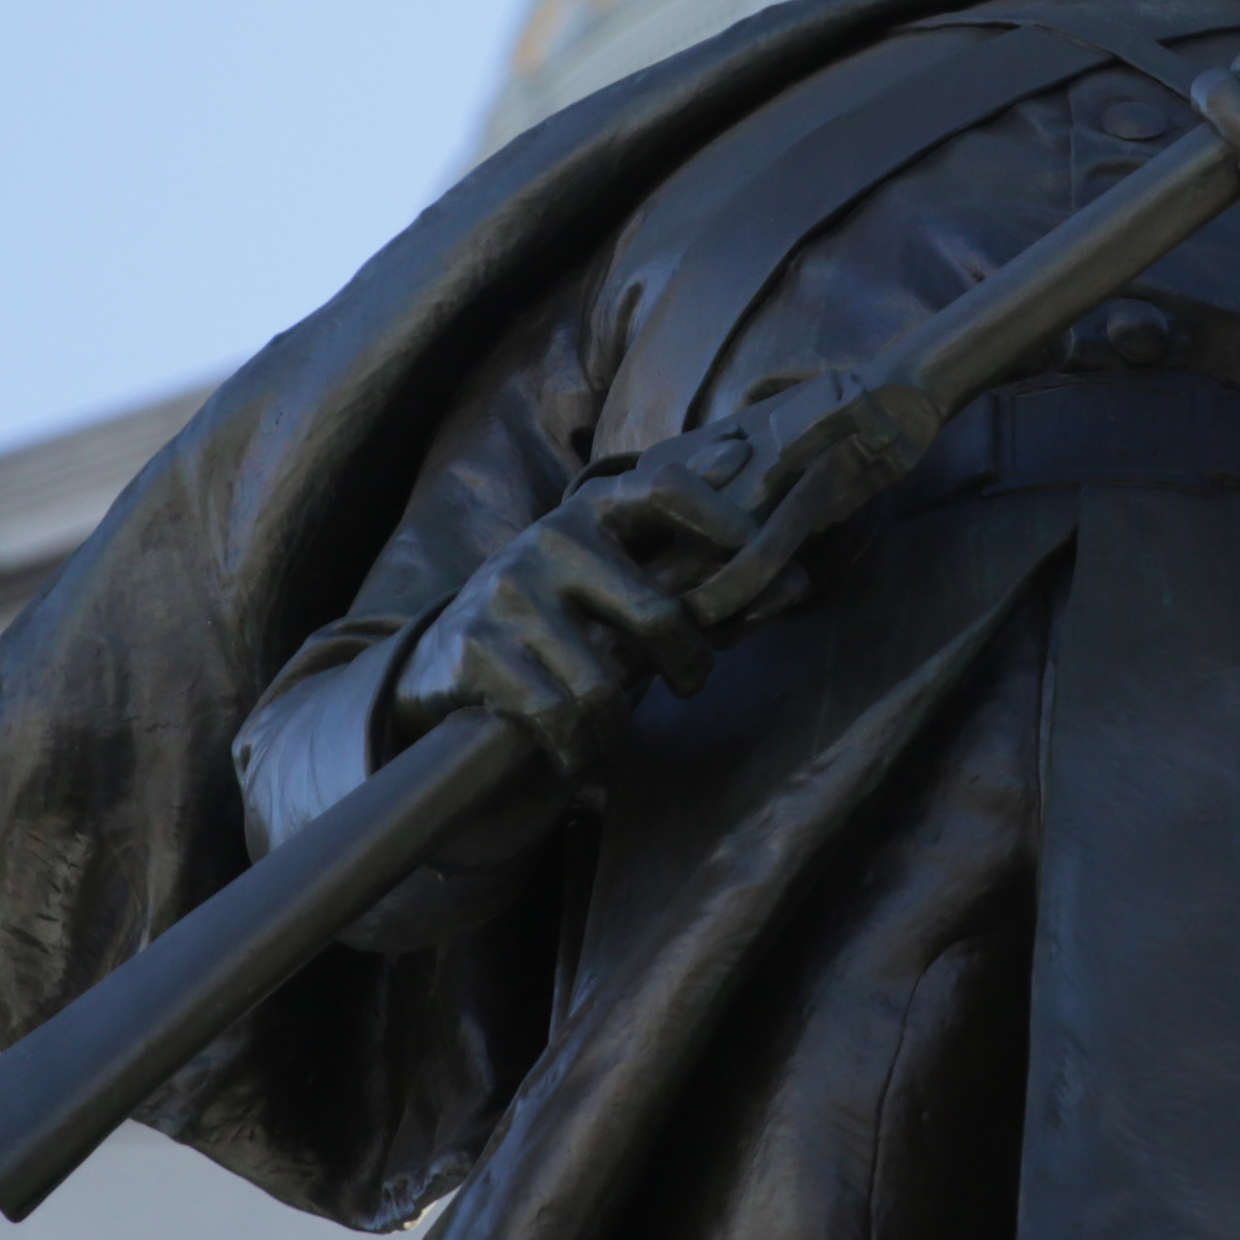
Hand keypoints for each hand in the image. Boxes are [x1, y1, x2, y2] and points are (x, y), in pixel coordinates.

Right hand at [384, 425, 767, 787]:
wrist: (443, 660)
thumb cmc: (561, 620)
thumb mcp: (617, 583)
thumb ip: (698, 579)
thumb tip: (796, 581)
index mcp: (591, 512)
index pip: (664, 488)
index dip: (722, 521)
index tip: (763, 562)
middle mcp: (548, 541)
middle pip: (658, 616)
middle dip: (689, 666)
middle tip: (689, 684)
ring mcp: (510, 594)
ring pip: (606, 688)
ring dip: (619, 730)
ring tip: (612, 732)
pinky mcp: (479, 649)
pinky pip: (559, 719)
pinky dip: (578, 750)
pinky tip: (574, 749)